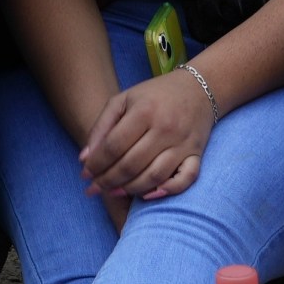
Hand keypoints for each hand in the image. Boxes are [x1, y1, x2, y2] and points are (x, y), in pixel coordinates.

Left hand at [78, 69, 215, 200]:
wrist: (199, 88)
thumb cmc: (155, 95)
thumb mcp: (124, 100)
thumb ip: (102, 126)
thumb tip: (84, 159)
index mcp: (144, 111)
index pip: (114, 146)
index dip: (96, 164)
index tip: (85, 174)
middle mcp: (165, 128)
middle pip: (131, 165)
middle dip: (107, 181)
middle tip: (95, 188)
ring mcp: (183, 143)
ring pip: (154, 176)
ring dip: (129, 189)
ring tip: (114, 191)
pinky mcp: (197, 153)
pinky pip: (185, 179)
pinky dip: (168, 190)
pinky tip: (148, 195)